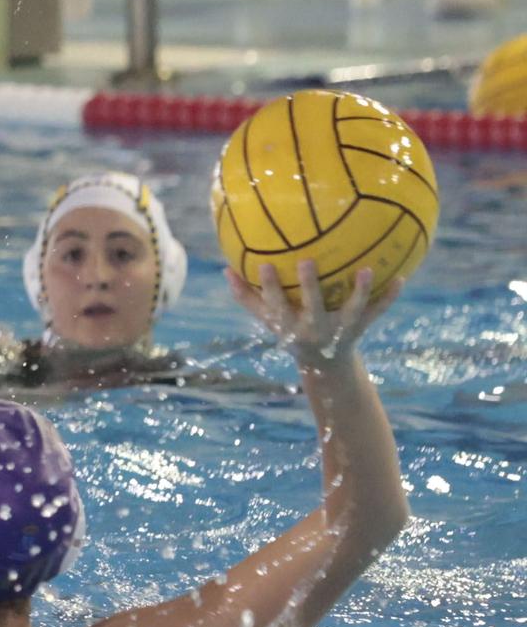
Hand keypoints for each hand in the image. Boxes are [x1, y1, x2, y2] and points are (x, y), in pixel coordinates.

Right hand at [228, 260, 399, 373]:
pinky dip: (388, 297)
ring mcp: (340, 330)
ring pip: (351, 310)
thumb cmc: (291, 332)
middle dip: (309, 288)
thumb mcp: (268, 319)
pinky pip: (377, 312)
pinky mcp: (361, 328)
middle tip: (306, 263)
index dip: (270, 287)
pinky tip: (400, 277)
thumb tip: (225, 270)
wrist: (324, 364)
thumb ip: (247, 297)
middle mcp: (314, 329)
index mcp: (290, 326)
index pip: (275, 306)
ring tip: (366, 269)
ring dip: (359, 292)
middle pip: (311, 309)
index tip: (265, 264)